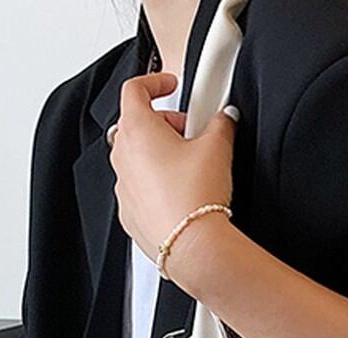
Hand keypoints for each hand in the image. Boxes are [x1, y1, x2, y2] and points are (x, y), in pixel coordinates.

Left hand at [109, 71, 237, 265]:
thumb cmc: (196, 198)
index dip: (154, 81)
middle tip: (190, 132)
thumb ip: (221, 124)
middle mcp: (123, 156)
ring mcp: (123, 187)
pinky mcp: (130, 214)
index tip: (169, 84)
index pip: (135, 89)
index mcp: (137, 130)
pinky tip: (182, 193)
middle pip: (136, 125)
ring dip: (159, 155)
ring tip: (190, 166)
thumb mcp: (218, 147)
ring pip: (137, 159)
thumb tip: (224, 119)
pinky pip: (141, 189)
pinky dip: (157, 185)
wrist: (194, 246)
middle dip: (164, 123)